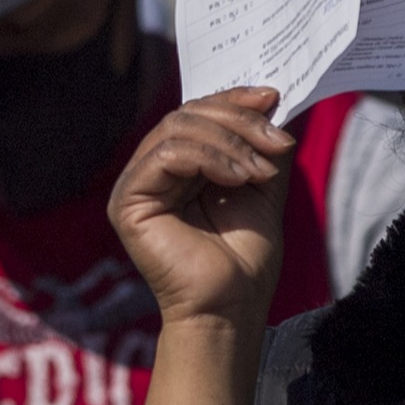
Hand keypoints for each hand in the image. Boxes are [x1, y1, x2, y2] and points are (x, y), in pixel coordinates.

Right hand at [110, 89, 295, 331]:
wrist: (232, 307)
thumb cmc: (245, 258)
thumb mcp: (262, 186)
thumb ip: (262, 144)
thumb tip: (270, 98)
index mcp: (178, 166)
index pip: (197, 113)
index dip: (233, 99)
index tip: (272, 97)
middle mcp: (151, 170)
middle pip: (187, 114)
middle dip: (238, 120)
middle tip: (277, 141)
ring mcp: (136, 185)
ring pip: (177, 128)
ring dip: (229, 142)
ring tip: (260, 171)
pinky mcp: (127, 201)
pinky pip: (165, 156)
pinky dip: (208, 158)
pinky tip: (238, 179)